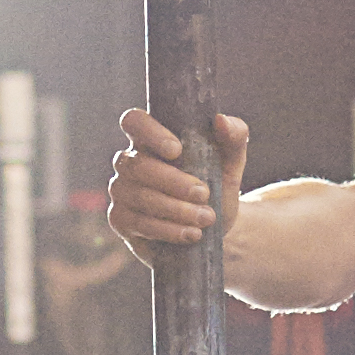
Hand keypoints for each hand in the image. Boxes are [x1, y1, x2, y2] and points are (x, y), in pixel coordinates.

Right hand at [102, 102, 246, 258]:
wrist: (214, 228)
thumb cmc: (216, 186)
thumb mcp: (231, 162)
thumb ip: (233, 137)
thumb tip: (220, 120)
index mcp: (150, 139)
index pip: (134, 121)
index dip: (150, 132)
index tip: (177, 150)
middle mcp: (129, 162)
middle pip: (137, 165)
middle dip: (173, 181)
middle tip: (204, 194)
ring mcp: (121, 191)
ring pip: (139, 196)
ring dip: (176, 209)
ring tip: (206, 218)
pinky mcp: (121, 220)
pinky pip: (139, 223)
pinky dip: (169, 229)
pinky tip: (192, 234)